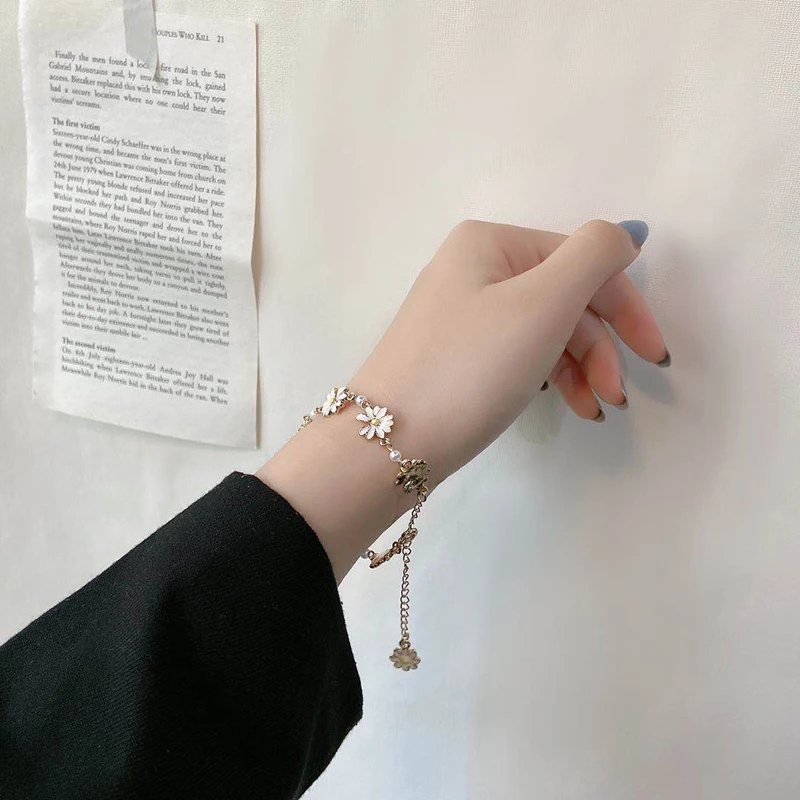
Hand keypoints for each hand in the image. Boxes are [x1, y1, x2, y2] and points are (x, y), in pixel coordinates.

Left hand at [351, 218, 666, 485]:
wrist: (388, 444)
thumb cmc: (470, 367)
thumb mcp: (542, 303)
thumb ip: (595, 256)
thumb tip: (625, 234)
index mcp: (491, 242)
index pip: (582, 261)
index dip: (625, 307)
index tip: (655, 357)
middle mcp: (473, 268)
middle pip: (564, 297)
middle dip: (600, 347)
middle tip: (617, 397)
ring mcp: (461, 313)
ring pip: (544, 330)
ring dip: (581, 367)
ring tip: (596, 409)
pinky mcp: (456, 355)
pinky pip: (518, 353)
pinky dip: (549, 376)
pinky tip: (569, 404)